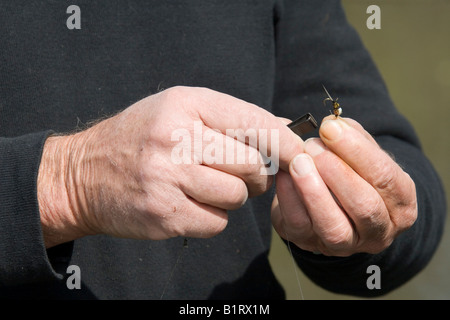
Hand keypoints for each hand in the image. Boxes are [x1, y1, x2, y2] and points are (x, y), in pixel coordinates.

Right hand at [38, 86, 302, 247]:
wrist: (83, 174)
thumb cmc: (140, 139)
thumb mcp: (180, 112)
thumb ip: (233, 119)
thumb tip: (286, 128)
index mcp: (184, 105)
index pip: (253, 122)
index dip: (285, 141)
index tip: (302, 154)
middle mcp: (175, 139)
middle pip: (252, 164)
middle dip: (254, 173)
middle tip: (239, 172)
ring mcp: (167, 179)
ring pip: (237, 196)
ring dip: (231, 196)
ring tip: (205, 186)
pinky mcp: (163, 215)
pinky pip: (217, 222)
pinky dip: (212, 217)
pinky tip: (189, 204)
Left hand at [271, 115, 416, 255]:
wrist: (332, 205)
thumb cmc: (353, 173)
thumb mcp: (361, 155)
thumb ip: (353, 139)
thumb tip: (333, 124)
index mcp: (400, 204)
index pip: (386, 177)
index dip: (357, 151)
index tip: (330, 128)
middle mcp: (379, 232)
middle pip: (365, 206)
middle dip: (337, 172)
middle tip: (312, 146)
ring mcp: (345, 245)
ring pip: (334, 227)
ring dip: (313, 191)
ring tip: (298, 162)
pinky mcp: (311, 244)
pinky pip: (300, 226)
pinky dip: (289, 199)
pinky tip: (283, 175)